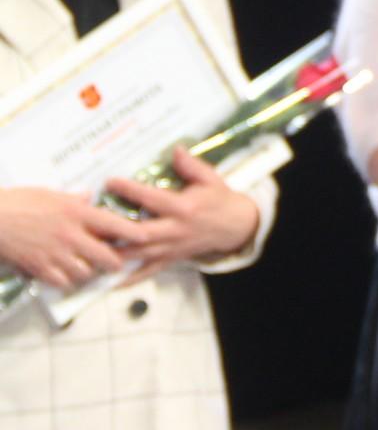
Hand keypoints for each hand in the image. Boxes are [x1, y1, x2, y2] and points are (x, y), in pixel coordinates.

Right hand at [0, 187, 139, 290]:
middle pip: (106, 256)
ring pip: (87, 272)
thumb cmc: (18, 201)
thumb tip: (89, 196)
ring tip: (91, 270)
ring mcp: (56, 253)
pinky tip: (67, 277)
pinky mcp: (40, 267)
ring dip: (91, 273)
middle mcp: (71, 234)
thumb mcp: (50, 194)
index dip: (134, 233)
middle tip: (118, 262)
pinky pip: (63, 282)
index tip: (147, 237)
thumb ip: (73, 198)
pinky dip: (67, 281)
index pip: (114, 224)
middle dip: (116, 262)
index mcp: (77, 212)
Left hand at [103, 148, 260, 282]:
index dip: (130, 190)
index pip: (152, 198)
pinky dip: (127, 278)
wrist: (235, 226)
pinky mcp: (170, 259)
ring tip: (89, 250)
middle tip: (89, 222)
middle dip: (114, 229)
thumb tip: (175, 149)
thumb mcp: (210, 178)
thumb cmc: (219, 199)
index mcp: (184, 207)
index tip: (109, 181)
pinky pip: (146, 272)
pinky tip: (108, 280)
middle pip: (139, 232)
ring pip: (138, 254)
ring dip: (114, 253)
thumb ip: (191, 165)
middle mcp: (175, 229)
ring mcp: (171, 247)